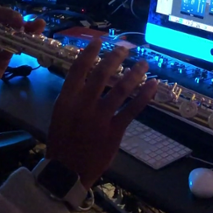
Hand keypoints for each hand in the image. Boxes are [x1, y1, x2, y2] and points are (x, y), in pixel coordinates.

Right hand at [46, 41, 157, 188]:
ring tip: (144, 63)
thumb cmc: (62, 143)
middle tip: (125, 48)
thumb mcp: (59, 115)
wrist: (67, 171)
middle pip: (102, 74)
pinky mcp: (114, 131)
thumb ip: (72, 97)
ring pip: (121, 89)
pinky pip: (132, 109)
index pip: (78, 69)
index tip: (100, 41)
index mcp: (66, 99)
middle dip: (115, 57)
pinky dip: (144, 95)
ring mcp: (100, 117)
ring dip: (135, 73)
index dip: (90, 52)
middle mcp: (83, 105)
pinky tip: (153, 85)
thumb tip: (85, 77)